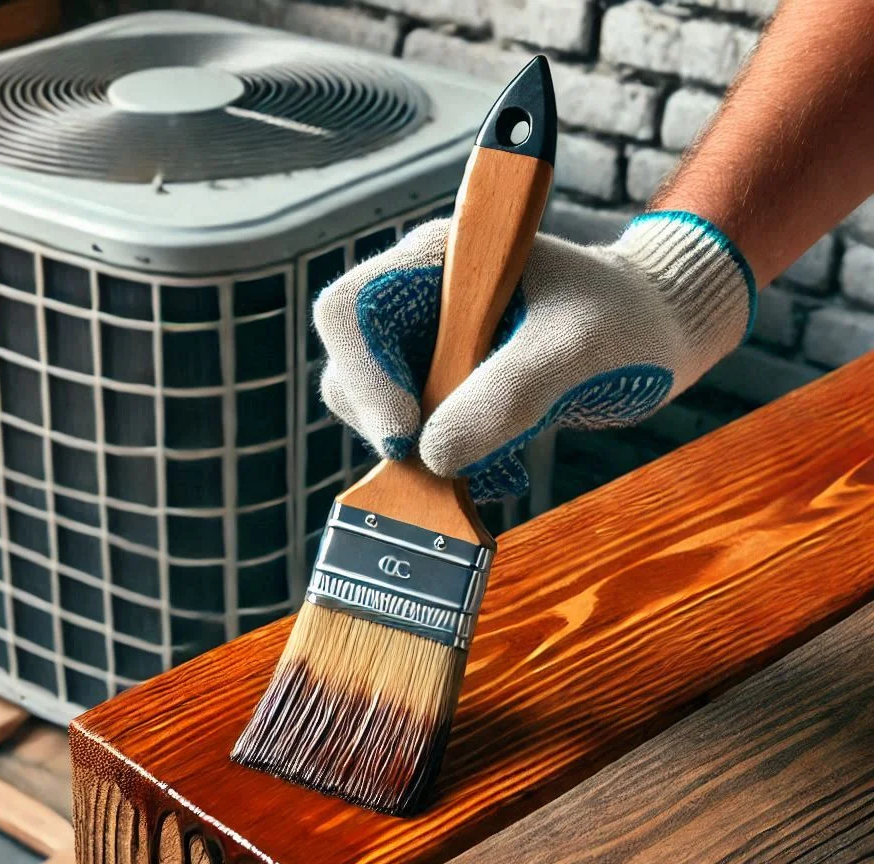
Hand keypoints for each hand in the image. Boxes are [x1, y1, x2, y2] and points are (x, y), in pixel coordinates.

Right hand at [316, 211, 755, 501]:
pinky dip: (441, 459)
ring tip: (491, 458)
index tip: (406, 433)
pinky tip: (495, 460)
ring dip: (418, 449)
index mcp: (440, 262)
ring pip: (377, 409)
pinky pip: (413, 432)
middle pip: (352, 368)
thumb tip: (433, 454)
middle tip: (449, 459)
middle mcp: (419, 301)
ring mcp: (429, 346)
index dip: (363, 375)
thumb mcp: (577, 350)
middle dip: (391, 421)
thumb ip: (510, 393)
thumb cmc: (624, 320)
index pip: (351, 313)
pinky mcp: (445, 386)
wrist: (654, 334)